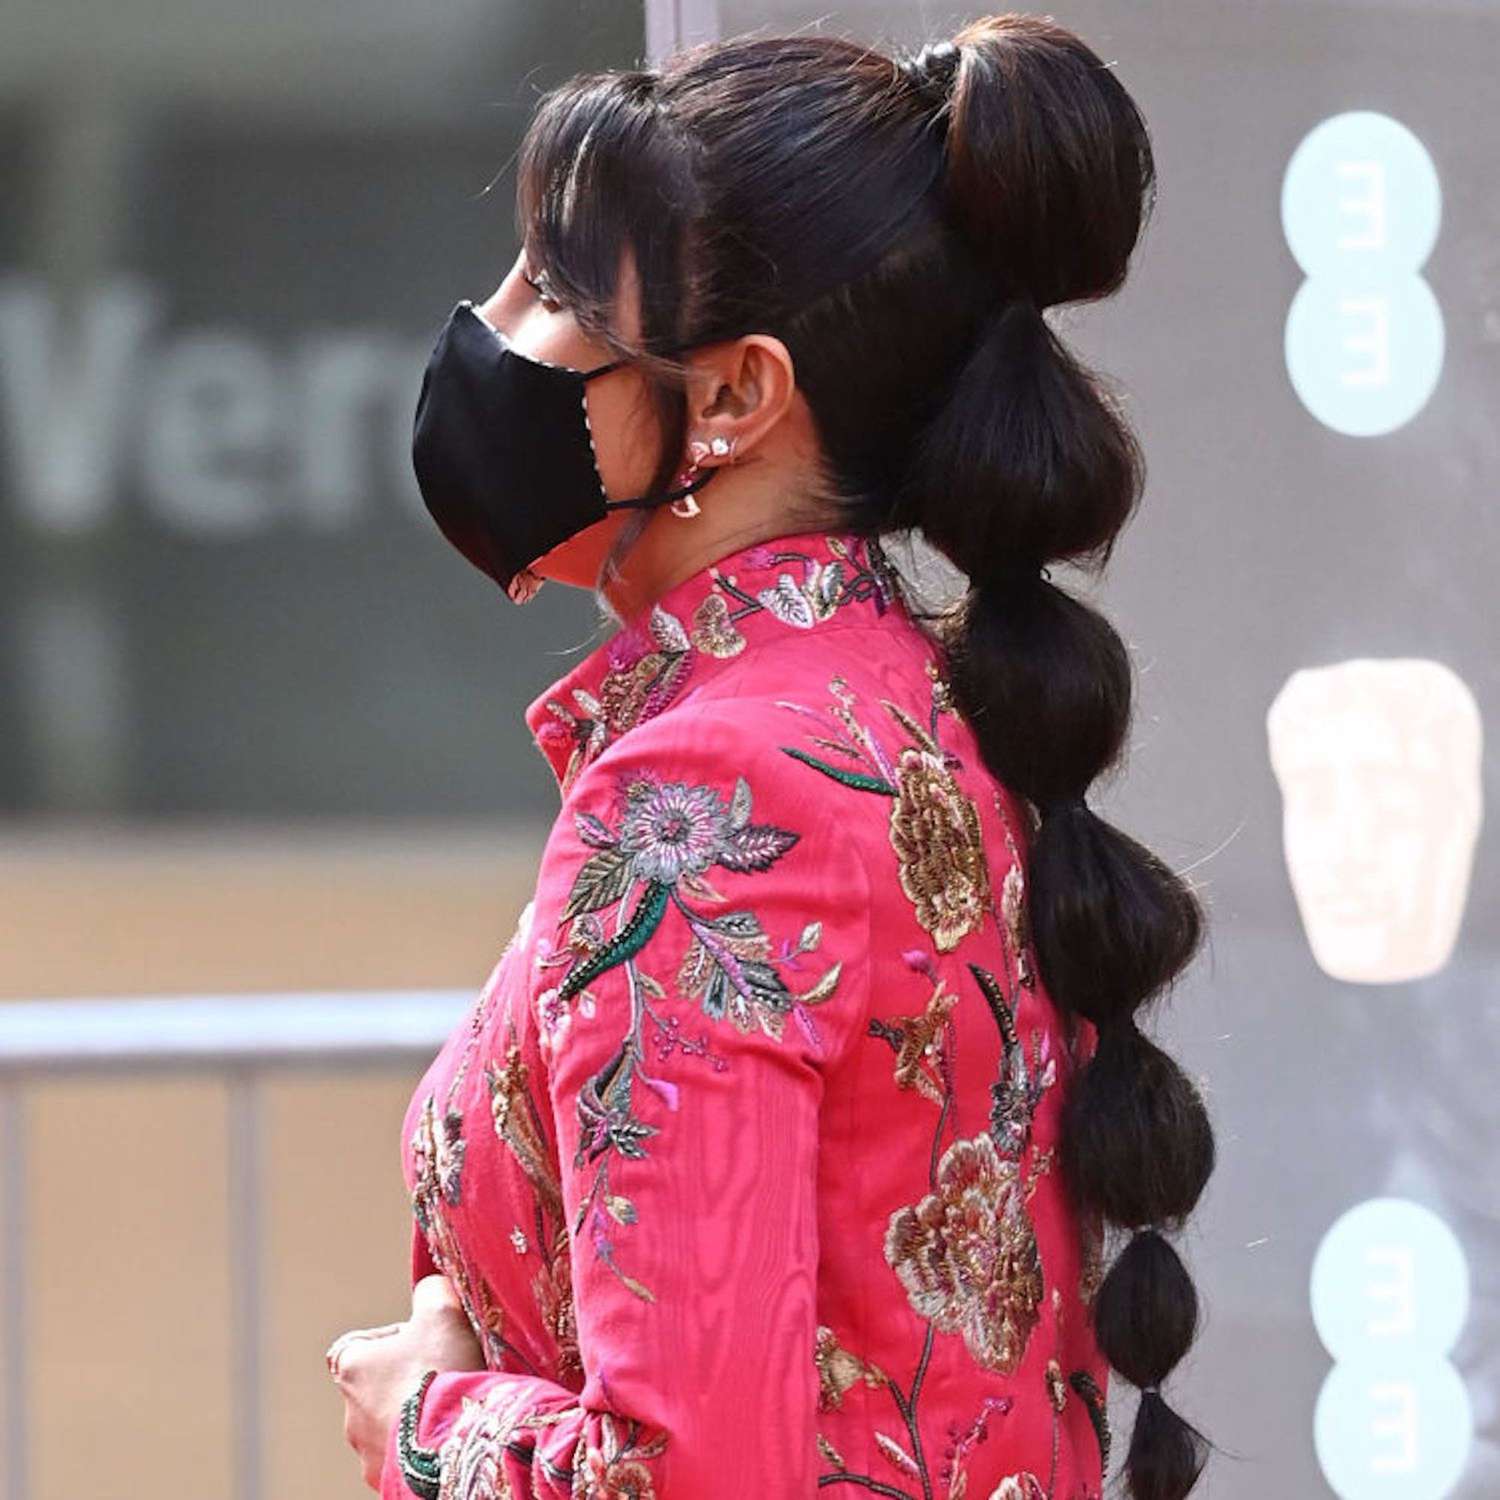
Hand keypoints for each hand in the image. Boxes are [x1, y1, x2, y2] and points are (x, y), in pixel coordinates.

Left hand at [327, 1275, 486, 1490]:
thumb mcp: (442, 1310)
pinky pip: (402, 1456)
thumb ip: (431, 1291)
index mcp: (353, 1368)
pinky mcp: (386, 1481)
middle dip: (406, 1379)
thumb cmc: (440, 1371)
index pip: (354, 1346)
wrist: (452, 1442)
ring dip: (412, 1415)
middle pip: (376, 1386)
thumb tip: (430, 1289)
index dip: (387, 1340)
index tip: (418, 1340)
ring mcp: (367, 1453)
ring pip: (388, 1424)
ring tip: (448, 1409)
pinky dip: (420, 1446)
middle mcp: (350, 1413)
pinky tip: (448, 1436)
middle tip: (443, 1374)